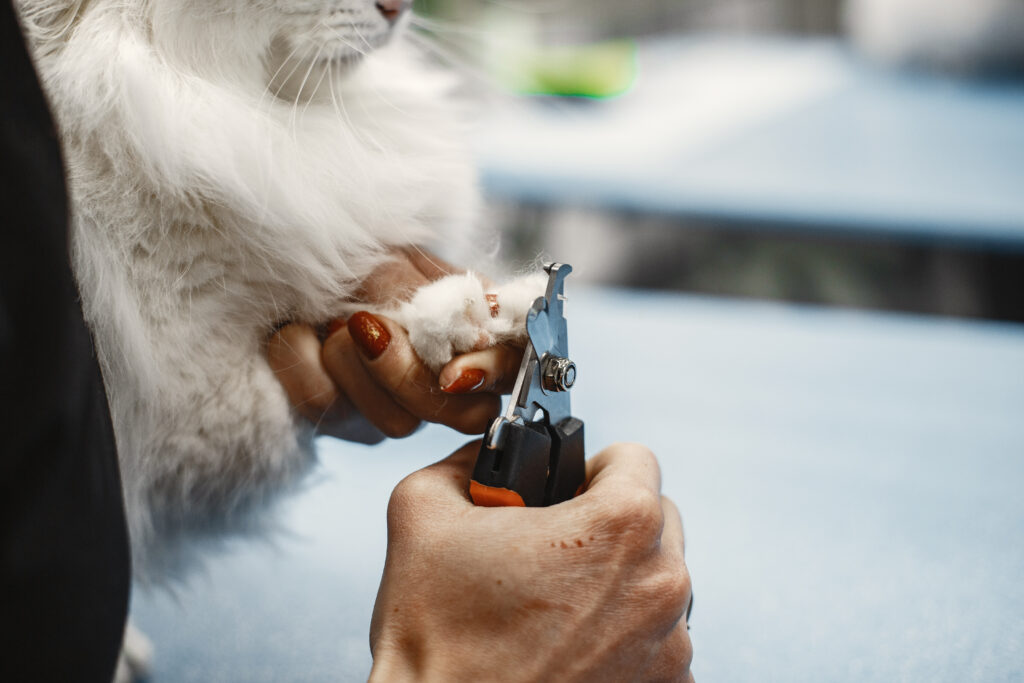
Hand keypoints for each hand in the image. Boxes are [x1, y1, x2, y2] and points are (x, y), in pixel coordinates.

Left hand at [266, 248, 522, 441]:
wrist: (288, 260)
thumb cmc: (357, 255)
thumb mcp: (398, 263)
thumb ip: (432, 303)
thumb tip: (462, 345)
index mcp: (474, 331)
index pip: (515, 366)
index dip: (491, 375)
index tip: (453, 374)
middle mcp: (446, 380)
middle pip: (462, 414)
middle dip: (406, 374)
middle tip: (364, 325)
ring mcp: (396, 407)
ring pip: (394, 424)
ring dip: (347, 360)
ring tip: (328, 318)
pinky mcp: (343, 420)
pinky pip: (325, 407)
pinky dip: (300, 357)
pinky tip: (294, 331)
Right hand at [369, 442, 693, 681]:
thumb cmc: (440, 641)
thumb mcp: (421, 512)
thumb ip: (463, 463)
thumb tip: (480, 459)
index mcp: (619, 526)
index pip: (635, 459)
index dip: (592, 468)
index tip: (569, 490)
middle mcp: (660, 583)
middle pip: (655, 520)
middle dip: (608, 526)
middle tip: (553, 550)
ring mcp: (671, 644)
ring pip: (656, 581)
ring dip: (618, 582)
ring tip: (556, 605)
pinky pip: (657, 639)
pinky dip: (624, 636)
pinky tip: (572, 645)